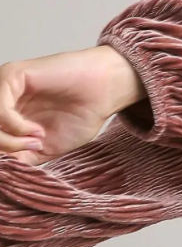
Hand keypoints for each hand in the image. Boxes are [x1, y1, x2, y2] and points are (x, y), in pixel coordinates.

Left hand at [0, 46, 145, 165]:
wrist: (105, 92)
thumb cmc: (82, 115)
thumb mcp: (44, 149)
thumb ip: (19, 158)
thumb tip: (2, 171)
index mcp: (7, 114)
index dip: (5, 155)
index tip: (28, 161)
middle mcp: (2, 99)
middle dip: (4, 147)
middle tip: (32, 150)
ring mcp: (5, 86)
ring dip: (9, 139)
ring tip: (36, 141)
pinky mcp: (12, 75)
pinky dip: (15, 126)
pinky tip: (36, 130)